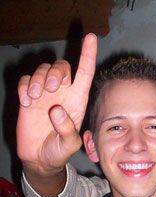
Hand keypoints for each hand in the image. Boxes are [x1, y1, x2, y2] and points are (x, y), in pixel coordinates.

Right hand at [16, 33, 96, 174]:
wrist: (39, 158)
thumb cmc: (59, 151)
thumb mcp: (69, 145)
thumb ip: (67, 130)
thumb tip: (57, 110)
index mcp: (78, 100)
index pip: (85, 73)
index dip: (88, 55)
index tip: (91, 37)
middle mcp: (63, 93)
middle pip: (62, 67)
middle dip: (55, 71)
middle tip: (49, 88)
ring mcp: (45, 94)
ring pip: (42, 70)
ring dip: (37, 79)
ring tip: (34, 98)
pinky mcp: (28, 96)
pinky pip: (25, 80)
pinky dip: (24, 87)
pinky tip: (26, 102)